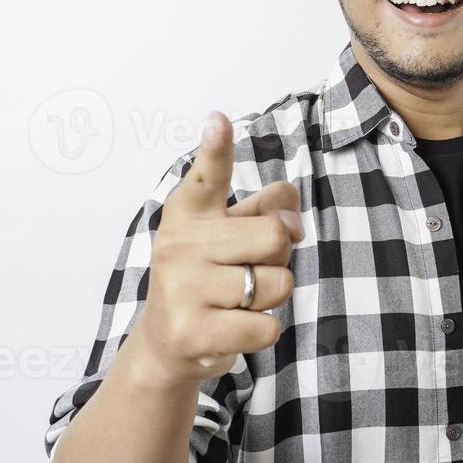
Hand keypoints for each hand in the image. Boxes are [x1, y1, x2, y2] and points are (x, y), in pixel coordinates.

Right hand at [133, 110, 302, 383]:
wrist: (170, 341)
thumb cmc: (211, 275)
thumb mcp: (233, 232)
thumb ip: (268, 210)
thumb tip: (293, 221)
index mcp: (190, 211)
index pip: (209, 175)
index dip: (217, 148)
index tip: (219, 121)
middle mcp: (180, 243)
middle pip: (275, 236)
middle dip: (278, 257)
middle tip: (248, 268)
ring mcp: (182, 289)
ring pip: (277, 284)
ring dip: (271, 297)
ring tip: (238, 300)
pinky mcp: (194, 332)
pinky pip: (267, 326)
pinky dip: (264, 329)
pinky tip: (234, 327)